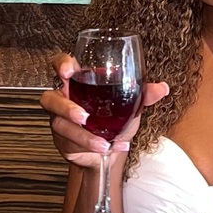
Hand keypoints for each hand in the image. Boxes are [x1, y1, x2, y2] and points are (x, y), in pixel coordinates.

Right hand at [40, 53, 169, 169]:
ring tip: (104, 143)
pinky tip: (109, 148)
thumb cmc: (116, 118)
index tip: (68, 71)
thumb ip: (145, 94)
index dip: (61, 65)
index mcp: (80, 82)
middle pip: (49, 98)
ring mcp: (60, 121)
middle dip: (65, 107)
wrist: (112, 148)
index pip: (61, 65)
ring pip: (60, 126)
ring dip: (83, 136)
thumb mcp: (132, 104)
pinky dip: (91, 147)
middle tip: (84, 116)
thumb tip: (162, 88)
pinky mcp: (63, 141)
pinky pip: (71, 144)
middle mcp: (65, 99)